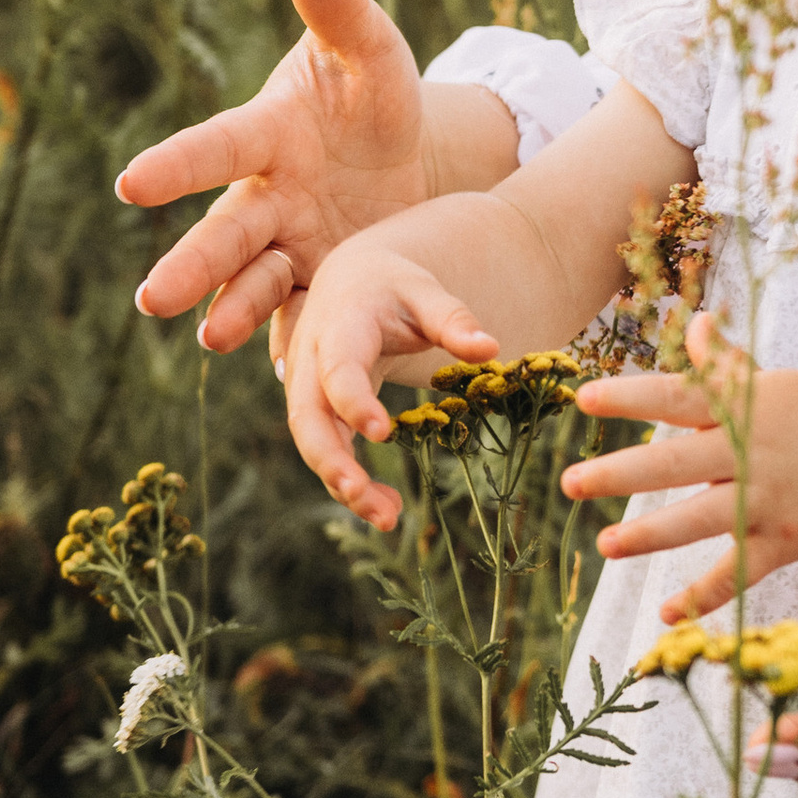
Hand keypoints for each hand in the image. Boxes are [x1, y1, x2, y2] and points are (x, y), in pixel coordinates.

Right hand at [117, 0, 431, 351]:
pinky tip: (291, 382)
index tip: (131, 184)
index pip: (217, 147)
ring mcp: (295, 245)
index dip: (178, 165)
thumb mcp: (369, 45)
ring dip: (234, 310)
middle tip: (152, 300)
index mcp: (267, 135)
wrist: (399, 151)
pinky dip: (295, 345)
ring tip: (213, 338)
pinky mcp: (327, 282)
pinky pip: (306, 318)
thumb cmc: (369, 89)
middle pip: (225, 234)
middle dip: (191, 265)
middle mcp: (269, 197)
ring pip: (256, 284)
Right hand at [283, 247, 500, 529]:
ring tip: (388, 517)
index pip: (338, 367)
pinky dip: (350, 480)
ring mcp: (306, 387)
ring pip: (312, 442)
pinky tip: (385, 507)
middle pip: (307, 416)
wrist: (351, 280)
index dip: (353, 400)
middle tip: (364, 497)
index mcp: (340, 324)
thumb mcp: (425, 293)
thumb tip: (491, 348)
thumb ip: (454, 320)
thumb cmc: (394, 287)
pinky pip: (326, 449)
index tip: (381, 433)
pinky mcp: (316, 411)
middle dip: (331, 459)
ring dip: (342, 482)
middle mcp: (311, 358)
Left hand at [563, 360, 797, 601]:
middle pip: (677, 462)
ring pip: (700, 520)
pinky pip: (738, 571)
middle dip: (621, 473)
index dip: (631, 397)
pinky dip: (704, 596)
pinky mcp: (783, 541)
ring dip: (650, 535)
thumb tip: (693, 323)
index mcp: (743, 408)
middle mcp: (752, 452)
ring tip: (605, 546)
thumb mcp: (774, 382)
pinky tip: (666, 614)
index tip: (584, 400)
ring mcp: (768, 499)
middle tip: (570, 483)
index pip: (678, 397)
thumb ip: (725, 364)